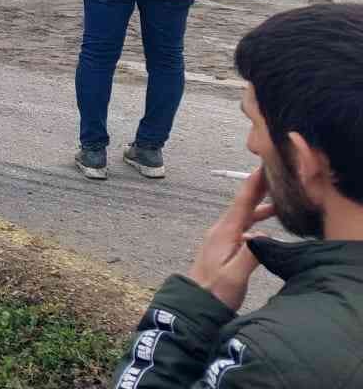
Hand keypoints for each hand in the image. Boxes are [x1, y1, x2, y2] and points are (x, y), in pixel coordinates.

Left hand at [186, 166, 276, 309]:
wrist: (195, 304)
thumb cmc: (215, 292)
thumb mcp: (234, 276)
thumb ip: (250, 255)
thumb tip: (264, 235)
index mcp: (224, 233)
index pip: (242, 204)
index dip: (253, 186)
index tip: (262, 168)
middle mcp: (221, 231)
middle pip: (242, 206)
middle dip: (258, 190)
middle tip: (274, 176)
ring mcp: (221, 239)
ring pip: (242, 217)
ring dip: (258, 206)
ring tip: (277, 200)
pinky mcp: (223, 247)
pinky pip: (241, 227)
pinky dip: (254, 220)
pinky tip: (263, 225)